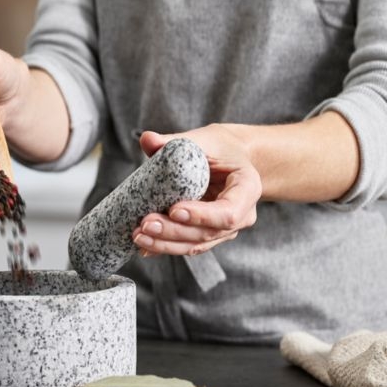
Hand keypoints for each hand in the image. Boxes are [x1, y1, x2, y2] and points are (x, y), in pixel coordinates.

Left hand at [131, 125, 261, 256]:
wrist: (230, 160)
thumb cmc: (220, 148)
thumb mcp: (202, 139)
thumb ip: (174, 141)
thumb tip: (147, 139)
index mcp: (247, 188)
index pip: (228, 212)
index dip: (202, 216)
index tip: (174, 209)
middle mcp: (241, 215)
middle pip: (208, 233)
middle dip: (174, 231)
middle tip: (146, 224)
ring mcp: (224, 229)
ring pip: (196, 244)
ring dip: (165, 244)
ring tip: (138, 235)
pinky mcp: (208, 235)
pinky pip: (187, 246)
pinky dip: (164, 248)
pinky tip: (144, 247)